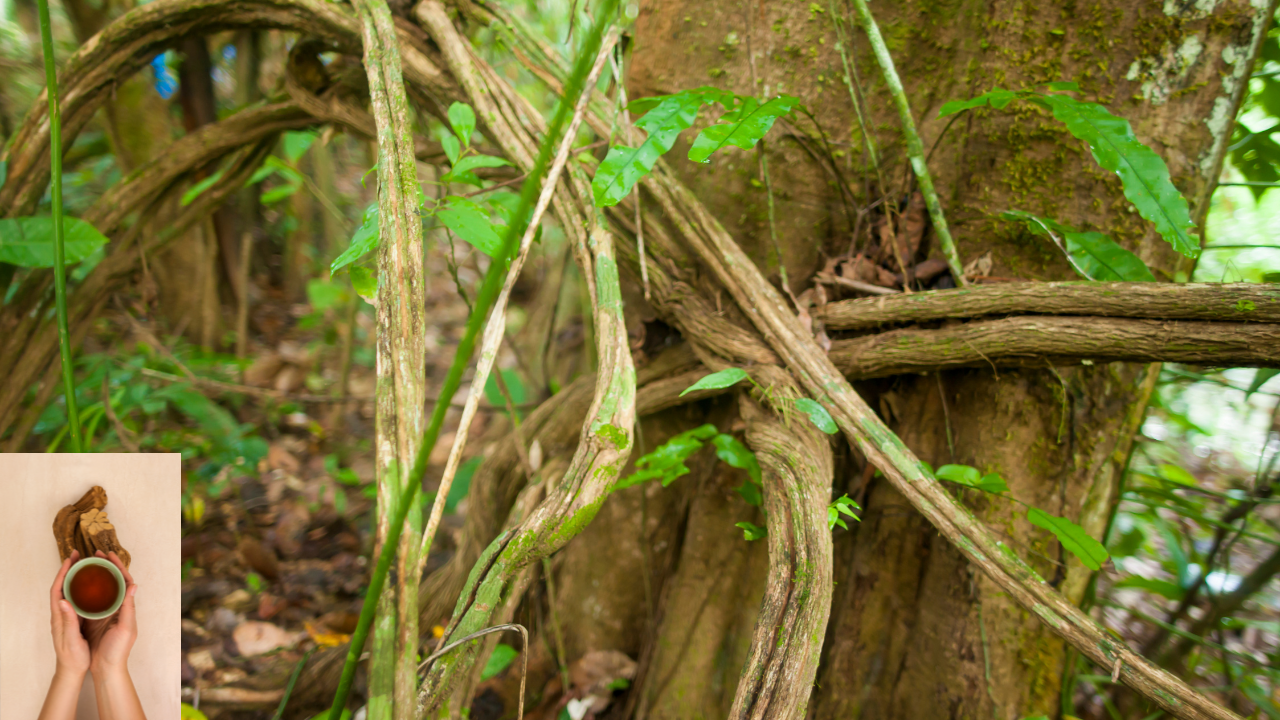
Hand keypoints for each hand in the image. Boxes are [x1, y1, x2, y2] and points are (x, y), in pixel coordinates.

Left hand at [49, 551, 90, 677]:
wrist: (72, 670)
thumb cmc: (72, 657)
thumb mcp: (70, 640)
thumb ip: (67, 621)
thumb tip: (62, 601)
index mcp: (59, 616)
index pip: (58, 589)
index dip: (63, 573)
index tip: (70, 559)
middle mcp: (64, 613)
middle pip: (66, 585)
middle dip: (71, 569)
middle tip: (80, 555)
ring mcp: (71, 615)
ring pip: (74, 590)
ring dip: (80, 576)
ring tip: (89, 564)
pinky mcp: (78, 619)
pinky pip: (82, 598)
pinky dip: (88, 586)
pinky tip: (96, 584)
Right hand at [84, 551, 137, 675]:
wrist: (107, 669)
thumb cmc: (118, 650)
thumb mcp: (126, 628)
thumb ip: (129, 608)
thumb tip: (134, 585)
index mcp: (126, 607)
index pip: (124, 581)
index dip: (118, 566)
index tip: (109, 554)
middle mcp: (116, 607)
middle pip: (112, 581)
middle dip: (105, 566)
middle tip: (95, 553)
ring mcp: (104, 612)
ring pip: (100, 588)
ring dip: (95, 575)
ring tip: (86, 562)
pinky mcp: (93, 619)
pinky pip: (89, 600)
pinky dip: (85, 590)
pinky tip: (77, 583)